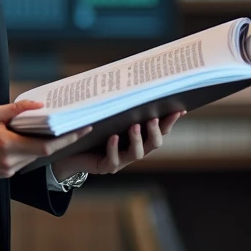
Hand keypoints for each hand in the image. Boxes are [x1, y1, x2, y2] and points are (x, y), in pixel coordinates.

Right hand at [0, 100, 92, 181]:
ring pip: (34, 156)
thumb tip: (37, 105)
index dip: (67, 139)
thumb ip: (15, 110)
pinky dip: (30, 150)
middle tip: (74, 127)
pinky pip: (24, 161)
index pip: (46, 145)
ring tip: (51, 131)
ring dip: (43, 145)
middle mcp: (11, 161)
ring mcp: (9, 170)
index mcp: (8, 145)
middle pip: (43, 151)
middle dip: (59, 140)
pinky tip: (29, 141)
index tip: (83, 129)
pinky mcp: (6, 174)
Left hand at [50, 110, 185, 179]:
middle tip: (153, 118)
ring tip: (135, 126)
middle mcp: (134, 150)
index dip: (170, 121)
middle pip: (154, 143)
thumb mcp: (109, 115)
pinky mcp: (106, 167)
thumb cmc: (93, 129)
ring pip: (137, 153)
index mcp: (139, 137)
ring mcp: (121, 160)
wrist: (71, 150)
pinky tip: (112, 137)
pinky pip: (113, 160)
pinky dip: (114, 148)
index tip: (179, 109)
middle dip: (156, 130)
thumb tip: (132, 83)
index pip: (160, 130)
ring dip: (138, 139)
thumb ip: (121, 105)